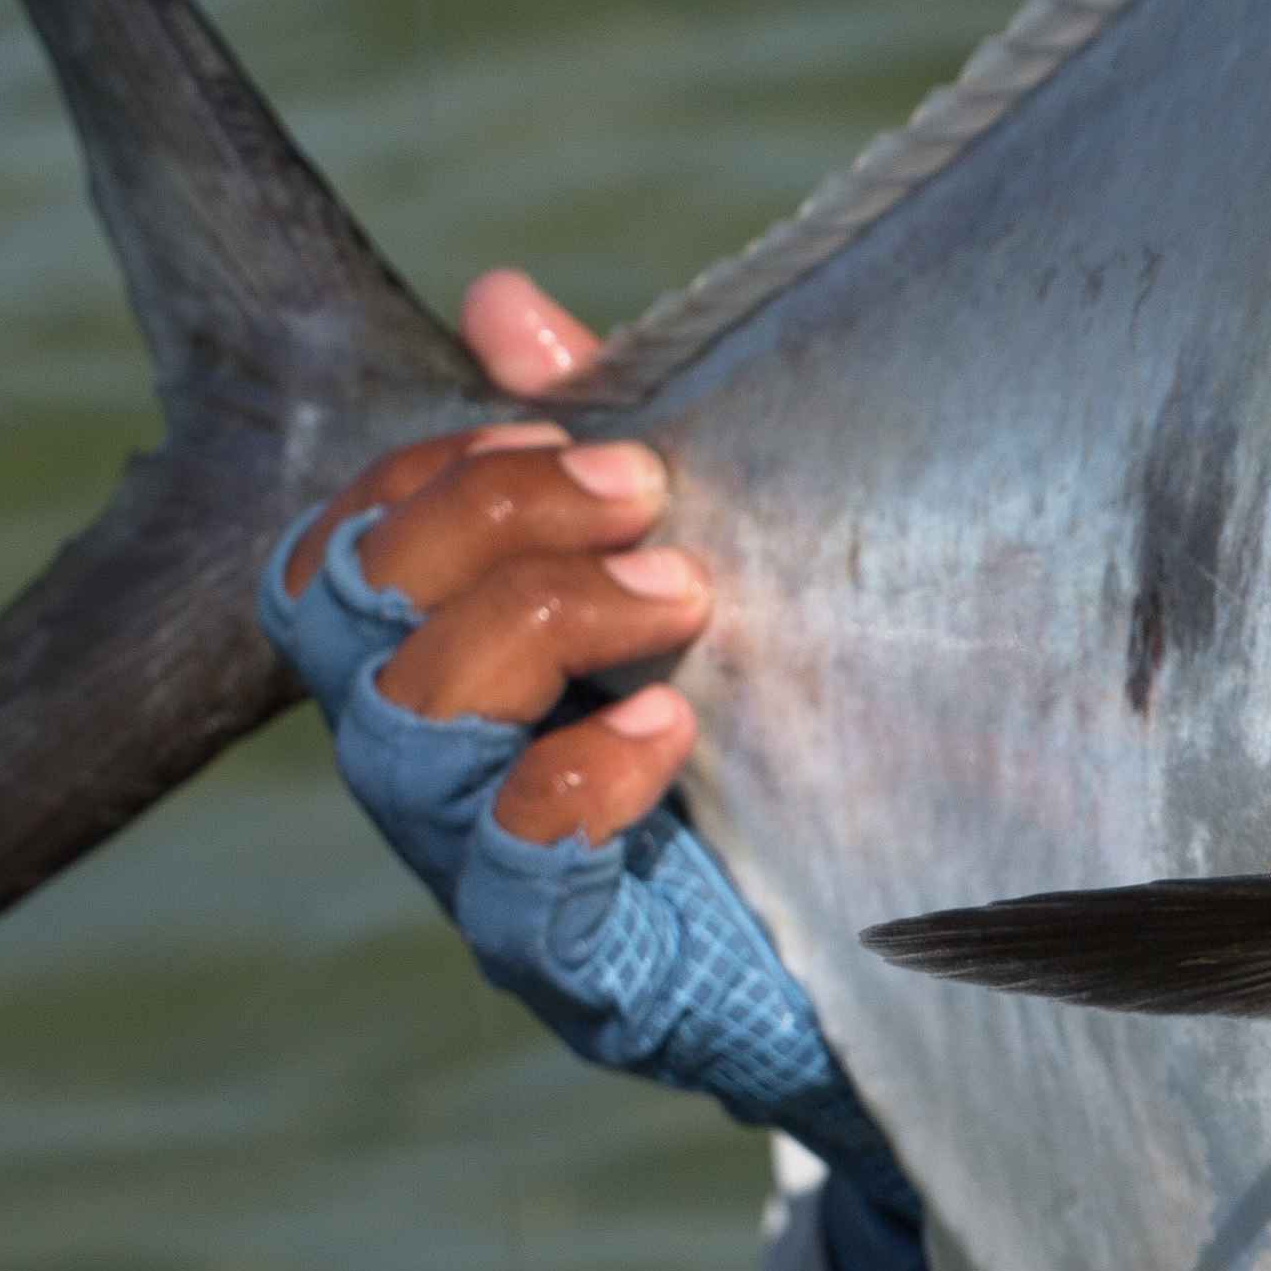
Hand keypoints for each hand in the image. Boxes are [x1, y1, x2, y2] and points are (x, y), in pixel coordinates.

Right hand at [262, 270, 939, 1270]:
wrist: (929, 949)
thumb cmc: (812, 744)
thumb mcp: (718, 576)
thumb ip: (611, 451)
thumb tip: (502, 299)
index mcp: (461, 671)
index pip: (341, 551)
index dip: (426, 471)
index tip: (572, 427)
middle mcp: (445, 772)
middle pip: (343, 618)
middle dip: (485, 520)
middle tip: (648, 500)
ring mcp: (496, 876)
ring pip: (401, 732)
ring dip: (535, 621)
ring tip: (685, 598)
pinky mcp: (583, 972)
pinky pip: (514, 878)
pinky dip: (575, 781)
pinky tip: (670, 729)